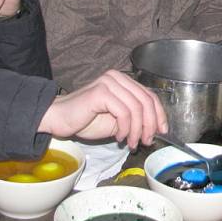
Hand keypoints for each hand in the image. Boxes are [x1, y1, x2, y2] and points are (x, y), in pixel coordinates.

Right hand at [38, 71, 168, 149]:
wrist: (58, 119)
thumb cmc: (85, 120)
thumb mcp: (117, 119)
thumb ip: (135, 118)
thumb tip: (155, 128)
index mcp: (123, 81)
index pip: (150, 95)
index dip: (159, 114)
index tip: (162, 131)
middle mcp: (117, 78)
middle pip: (146, 101)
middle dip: (150, 124)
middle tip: (147, 141)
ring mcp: (109, 82)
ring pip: (137, 108)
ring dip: (137, 130)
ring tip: (132, 143)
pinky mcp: (101, 92)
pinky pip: (124, 112)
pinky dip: (125, 128)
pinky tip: (119, 137)